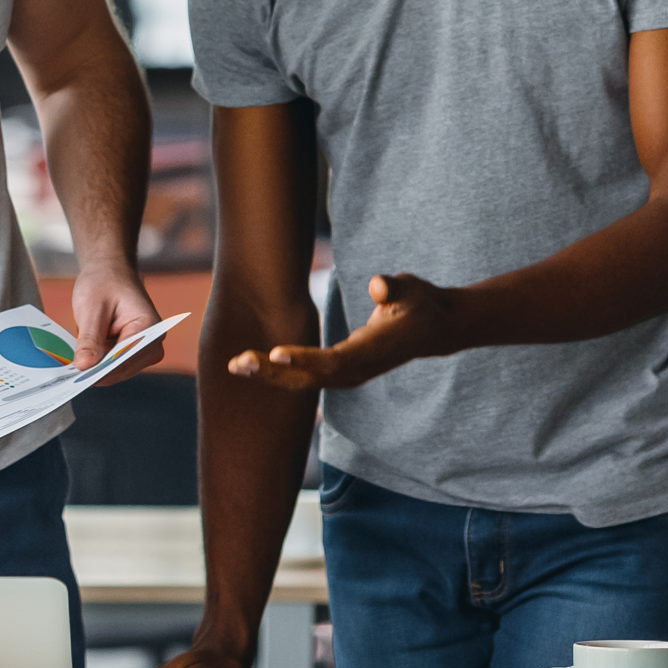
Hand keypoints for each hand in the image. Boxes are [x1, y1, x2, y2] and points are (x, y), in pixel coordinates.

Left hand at [70, 266, 163, 378]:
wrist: (109, 272)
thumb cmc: (103, 283)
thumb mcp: (92, 308)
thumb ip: (89, 338)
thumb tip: (84, 366)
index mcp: (149, 328)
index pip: (126, 358)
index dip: (102, 370)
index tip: (78, 377)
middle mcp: (151, 344)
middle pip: (121, 369)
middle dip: (95, 372)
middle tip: (67, 376)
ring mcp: (142, 351)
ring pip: (114, 372)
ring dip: (93, 370)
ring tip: (69, 369)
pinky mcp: (129, 354)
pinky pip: (110, 366)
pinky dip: (94, 365)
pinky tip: (77, 361)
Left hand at [229, 272, 459, 392]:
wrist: (432, 329)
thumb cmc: (419, 302)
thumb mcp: (412, 288)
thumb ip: (394, 286)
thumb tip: (378, 285)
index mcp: (374, 350)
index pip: (336, 360)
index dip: (306, 358)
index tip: (275, 353)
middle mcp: (359, 369)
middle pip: (312, 377)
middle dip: (274, 372)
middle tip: (238, 363)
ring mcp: (349, 374)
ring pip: (304, 382)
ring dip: (269, 375)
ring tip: (235, 366)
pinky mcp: (341, 372)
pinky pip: (306, 378)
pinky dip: (278, 374)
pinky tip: (251, 366)